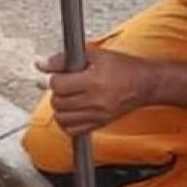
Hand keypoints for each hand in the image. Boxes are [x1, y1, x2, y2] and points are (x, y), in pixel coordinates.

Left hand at [38, 48, 156, 134]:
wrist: (144, 84)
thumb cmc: (122, 67)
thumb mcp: (94, 55)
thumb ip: (64, 60)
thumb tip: (41, 64)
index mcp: (94, 81)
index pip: (58, 85)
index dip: (55, 79)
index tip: (60, 76)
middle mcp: (95, 101)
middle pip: (58, 102)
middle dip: (57, 93)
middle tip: (65, 86)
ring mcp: (97, 115)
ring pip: (62, 118)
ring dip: (60, 108)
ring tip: (68, 98)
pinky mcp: (99, 124)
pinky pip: (72, 130)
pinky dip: (67, 122)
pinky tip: (72, 111)